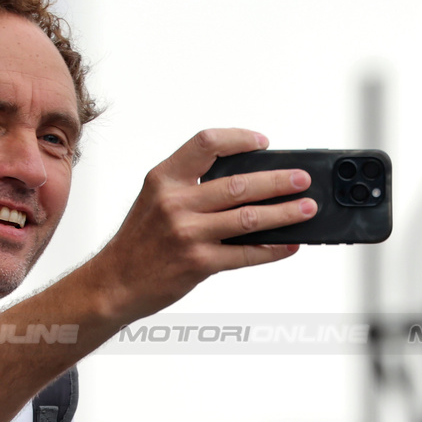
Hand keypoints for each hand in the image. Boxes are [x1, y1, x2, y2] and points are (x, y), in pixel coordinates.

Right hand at [91, 128, 315, 320]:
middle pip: (239, 183)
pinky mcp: (198, 263)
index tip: (264, 143)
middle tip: (302, 180)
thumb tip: (248, 182)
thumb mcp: (155, 200)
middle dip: (278, 181)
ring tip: (307, 209)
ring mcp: (187, 233)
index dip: (239, 139)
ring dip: (284, 213)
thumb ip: (192, 186)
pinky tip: (289, 245)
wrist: (114, 282)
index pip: (207, 144)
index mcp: (164, 178)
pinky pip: (245, 254)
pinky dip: (272, 250)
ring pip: (249, 218)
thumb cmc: (139, 241)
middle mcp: (175, 202)